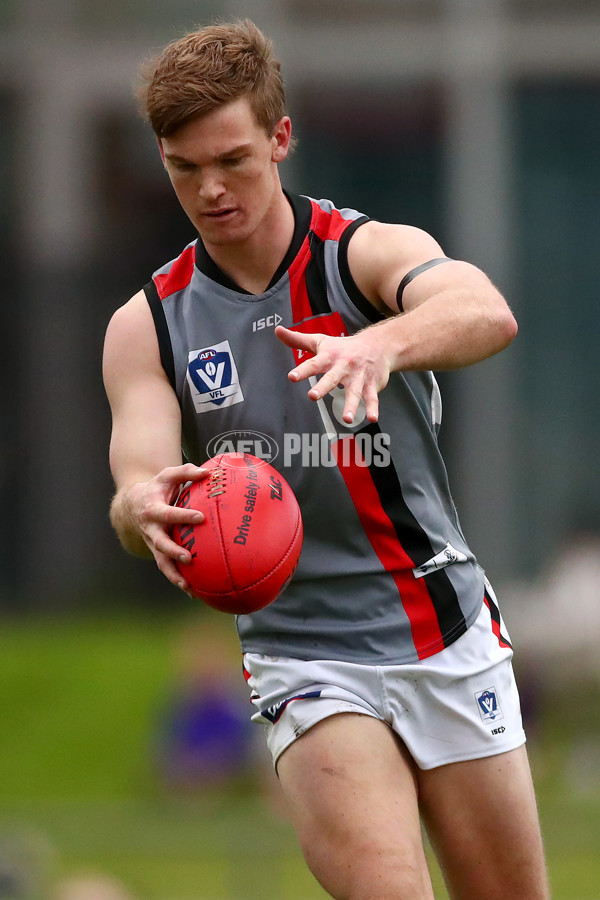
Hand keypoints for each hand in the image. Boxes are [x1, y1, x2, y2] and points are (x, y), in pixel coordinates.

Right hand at [124, 463, 208, 590]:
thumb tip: (208, 473)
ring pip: (161, 562)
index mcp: (153, 509)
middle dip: (173, 551)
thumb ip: (185, 472)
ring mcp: (152, 543)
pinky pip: (166, 568)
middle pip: (160, 543)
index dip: (183, 516)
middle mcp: (151, 529)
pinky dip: (176, 580)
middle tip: (189, 558)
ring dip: (172, 575)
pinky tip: (192, 592)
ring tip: (187, 586)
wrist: (132, 504)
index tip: (200, 517)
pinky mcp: (157, 553)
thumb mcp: (167, 475)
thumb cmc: (156, 488)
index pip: (168, 513)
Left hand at [275, 325, 391, 423]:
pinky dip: (373, 408)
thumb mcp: (320, 342)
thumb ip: (298, 340)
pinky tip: (372, 418)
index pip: (313, 364)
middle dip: (323, 387)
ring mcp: (358, 377)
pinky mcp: (372, 384)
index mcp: (329, 357)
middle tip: (313, 396)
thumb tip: (277, 330)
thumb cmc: (343, 346)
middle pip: (332, 378)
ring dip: (351, 405)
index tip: (292, 377)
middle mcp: (343, 367)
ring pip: (354, 392)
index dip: (302, 370)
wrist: (377, 344)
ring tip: (346, 419)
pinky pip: (372, 398)